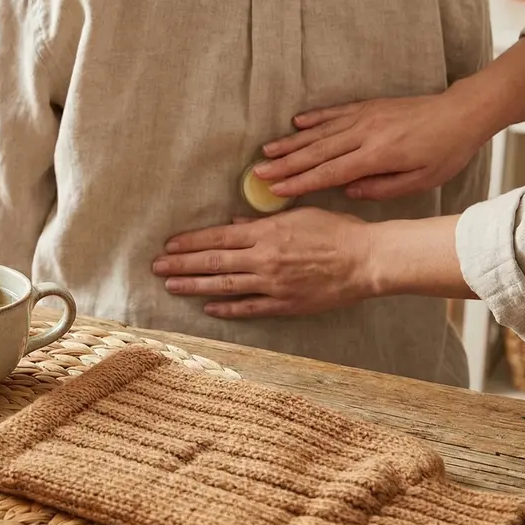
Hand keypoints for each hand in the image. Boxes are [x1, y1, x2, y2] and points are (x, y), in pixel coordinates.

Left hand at [151, 208, 376, 317]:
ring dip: (194, 286)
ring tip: (171, 286)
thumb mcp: (298, 216)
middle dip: (181, 265)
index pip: (217, 237)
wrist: (367, 260)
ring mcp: (273, 283)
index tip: (169, 245)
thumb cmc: (337, 231)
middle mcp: (264, 258)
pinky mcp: (285, 304)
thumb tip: (234, 223)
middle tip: (157, 268)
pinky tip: (208, 307)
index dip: (190, 242)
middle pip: (213, 261)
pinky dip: (227, 307)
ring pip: (224, 284)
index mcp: (266, 233)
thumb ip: (262, 222)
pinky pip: (250, 307)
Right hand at [253, 93, 491, 200]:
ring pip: (321, 131)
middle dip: (285, 163)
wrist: (463, 113)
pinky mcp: (369, 106)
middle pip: (317, 151)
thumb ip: (382, 189)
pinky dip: (314, 118)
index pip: (330, 172)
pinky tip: (296, 123)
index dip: (301, 182)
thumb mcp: (421, 181)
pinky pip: (335, 112)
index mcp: (378, 155)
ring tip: (267, 151)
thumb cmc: (446, 152)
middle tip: (259, 173)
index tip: (277, 189)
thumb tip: (348, 191)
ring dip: (292, 142)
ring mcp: (365, 116)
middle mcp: (366, 133)